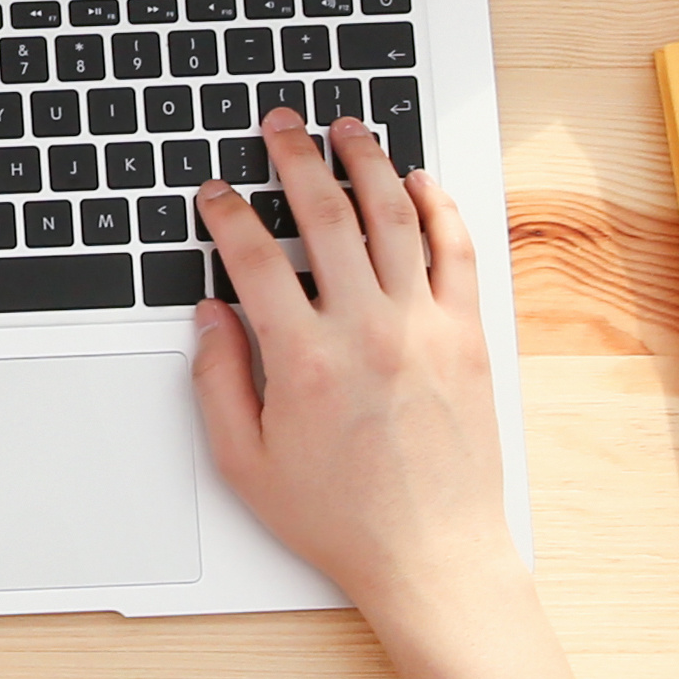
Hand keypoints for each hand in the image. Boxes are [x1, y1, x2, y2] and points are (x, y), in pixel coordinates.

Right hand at [183, 112, 514, 631]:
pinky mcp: (468, 336)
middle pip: (324, 213)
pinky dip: (440, 206)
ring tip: (349, 129)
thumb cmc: (342, 517)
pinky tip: (421, 181)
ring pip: (394, 216)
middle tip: (280, 124)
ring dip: (367, 161)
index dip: (226, 213)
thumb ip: (218, 380)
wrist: (432, 553)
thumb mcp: (245, 461)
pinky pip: (457, 251)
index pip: (252, 256)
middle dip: (294, 156)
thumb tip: (210, 315)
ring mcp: (424, 327)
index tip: (216, 194)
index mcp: (303, 359)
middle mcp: (366, 330)